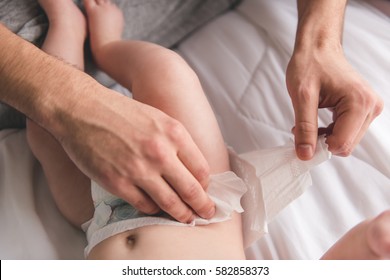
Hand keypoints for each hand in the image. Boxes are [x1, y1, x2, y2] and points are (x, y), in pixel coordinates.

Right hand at [54, 85, 213, 222]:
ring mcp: (138, 169)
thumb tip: (191, 169)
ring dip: (182, 214)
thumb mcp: (158, 117)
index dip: (206, 185)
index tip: (204, 191)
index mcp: (173, 133)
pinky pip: (145, 205)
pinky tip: (155, 207)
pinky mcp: (118, 183)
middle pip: (191, 190)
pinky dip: (153, 209)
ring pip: (170, 203)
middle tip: (207, 213)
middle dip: (202, 206)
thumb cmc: (120, 112)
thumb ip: (176, 142)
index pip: (201, 169)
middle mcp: (160, 152)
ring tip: (187, 218)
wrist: (82, 109)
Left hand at [286, 46, 382, 159]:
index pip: (342, 144)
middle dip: (321, 142)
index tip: (301, 139)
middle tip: (300, 128)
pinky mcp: (363, 109)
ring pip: (346, 141)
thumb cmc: (310, 64)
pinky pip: (346, 132)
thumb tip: (305, 155)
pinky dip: (329, 132)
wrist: (318, 47)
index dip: (318, 147)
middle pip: (346, 145)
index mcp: (360, 103)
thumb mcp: (302, 97)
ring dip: (324, 137)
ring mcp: (369, 108)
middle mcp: (371, 107)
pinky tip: (315, 122)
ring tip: (306, 122)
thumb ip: (305, 127)